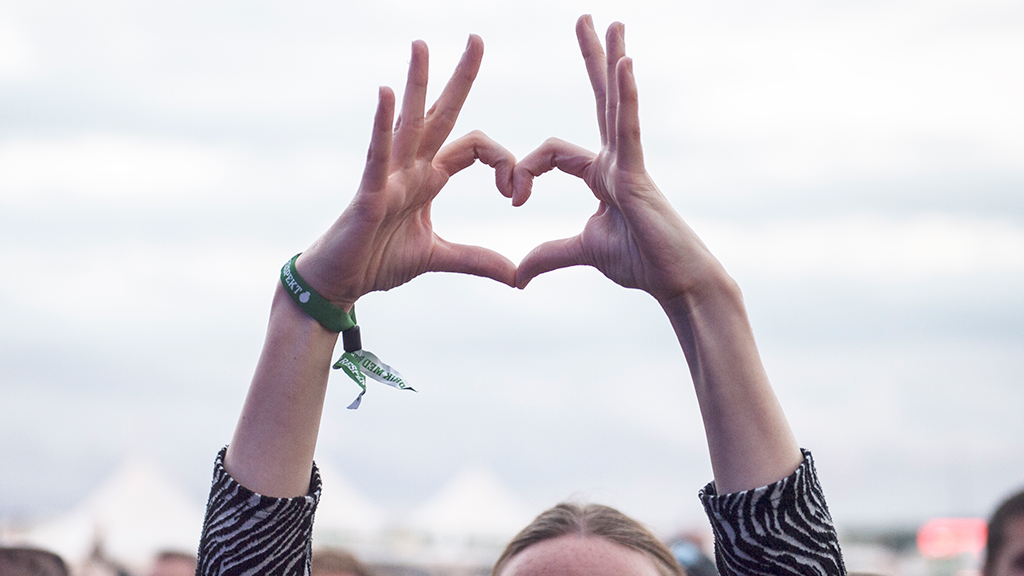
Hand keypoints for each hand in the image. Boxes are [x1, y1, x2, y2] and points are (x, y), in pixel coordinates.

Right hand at [297, 36, 516, 310]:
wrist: (340, 283)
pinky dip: (382, 125)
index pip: (476, 147)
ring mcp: (387, 178)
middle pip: (440, 114)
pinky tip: (387, 93)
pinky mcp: (368, 195)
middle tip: (478, 37)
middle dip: (460, 78)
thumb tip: (516, 276)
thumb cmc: (377, 262)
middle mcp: (410, 169)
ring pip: (408, 123)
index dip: (503, 163)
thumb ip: (476, 260)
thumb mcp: (438, 258)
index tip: (516, 193)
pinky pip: (377, 155)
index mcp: (428, 179)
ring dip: (416, 83)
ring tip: (422, 44)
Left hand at [512, 16, 726, 304]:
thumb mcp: (583, 252)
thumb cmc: (641, 263)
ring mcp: (629, 163)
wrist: (676, 282)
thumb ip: (549, 255)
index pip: (552, 154)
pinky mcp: (638, 175)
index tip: (514, 199)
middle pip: (600, 100)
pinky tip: (624, 62)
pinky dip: (627, 96)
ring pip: (616, 104)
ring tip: (611, 23)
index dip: (525, 171)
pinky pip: (628, 128)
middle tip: (585, 19)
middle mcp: (616, 160)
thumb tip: (517, 276)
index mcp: (601, 175)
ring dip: (611, 61)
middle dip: (592, 59)